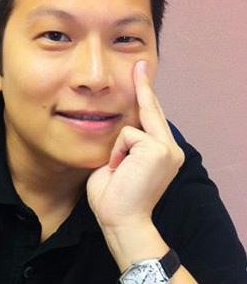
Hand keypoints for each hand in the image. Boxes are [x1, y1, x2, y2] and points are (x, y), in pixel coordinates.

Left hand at [86, 60, 184, 229]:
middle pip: (151, 111)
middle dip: (143, 87)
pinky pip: (127, 135)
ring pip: (132, 125)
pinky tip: (119, 170)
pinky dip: (117, 153)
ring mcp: (166, 148)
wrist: (121, 221)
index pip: (152, 118)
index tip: (141, 73)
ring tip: (117, 172)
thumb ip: (122, 145)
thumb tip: (118, 127)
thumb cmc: (113, 198)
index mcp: (161, 153)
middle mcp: (170, 148)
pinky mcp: (158, 148)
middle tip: (140, 63)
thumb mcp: (117, 164)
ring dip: (117, 148)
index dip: (146, 95)